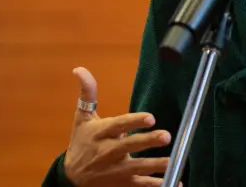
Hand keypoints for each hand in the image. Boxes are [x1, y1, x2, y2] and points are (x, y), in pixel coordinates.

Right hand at [63, 66, 175, 186]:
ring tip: (173, 162)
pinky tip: (175, 183)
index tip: (151, 117)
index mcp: (99, 133)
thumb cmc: (81, 143)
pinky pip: (141, 186)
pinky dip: (157, 186)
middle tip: (166, 136)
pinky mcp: (122, 184)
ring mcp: (115, 171)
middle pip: (129, 147)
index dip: (133, 121)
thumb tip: (80, 69)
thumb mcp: (82, 118)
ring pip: (137, 169)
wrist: (70, 177)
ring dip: (156, 166)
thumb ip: (87, 93)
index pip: (118, 125)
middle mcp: (107, 152)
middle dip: (147, 142)